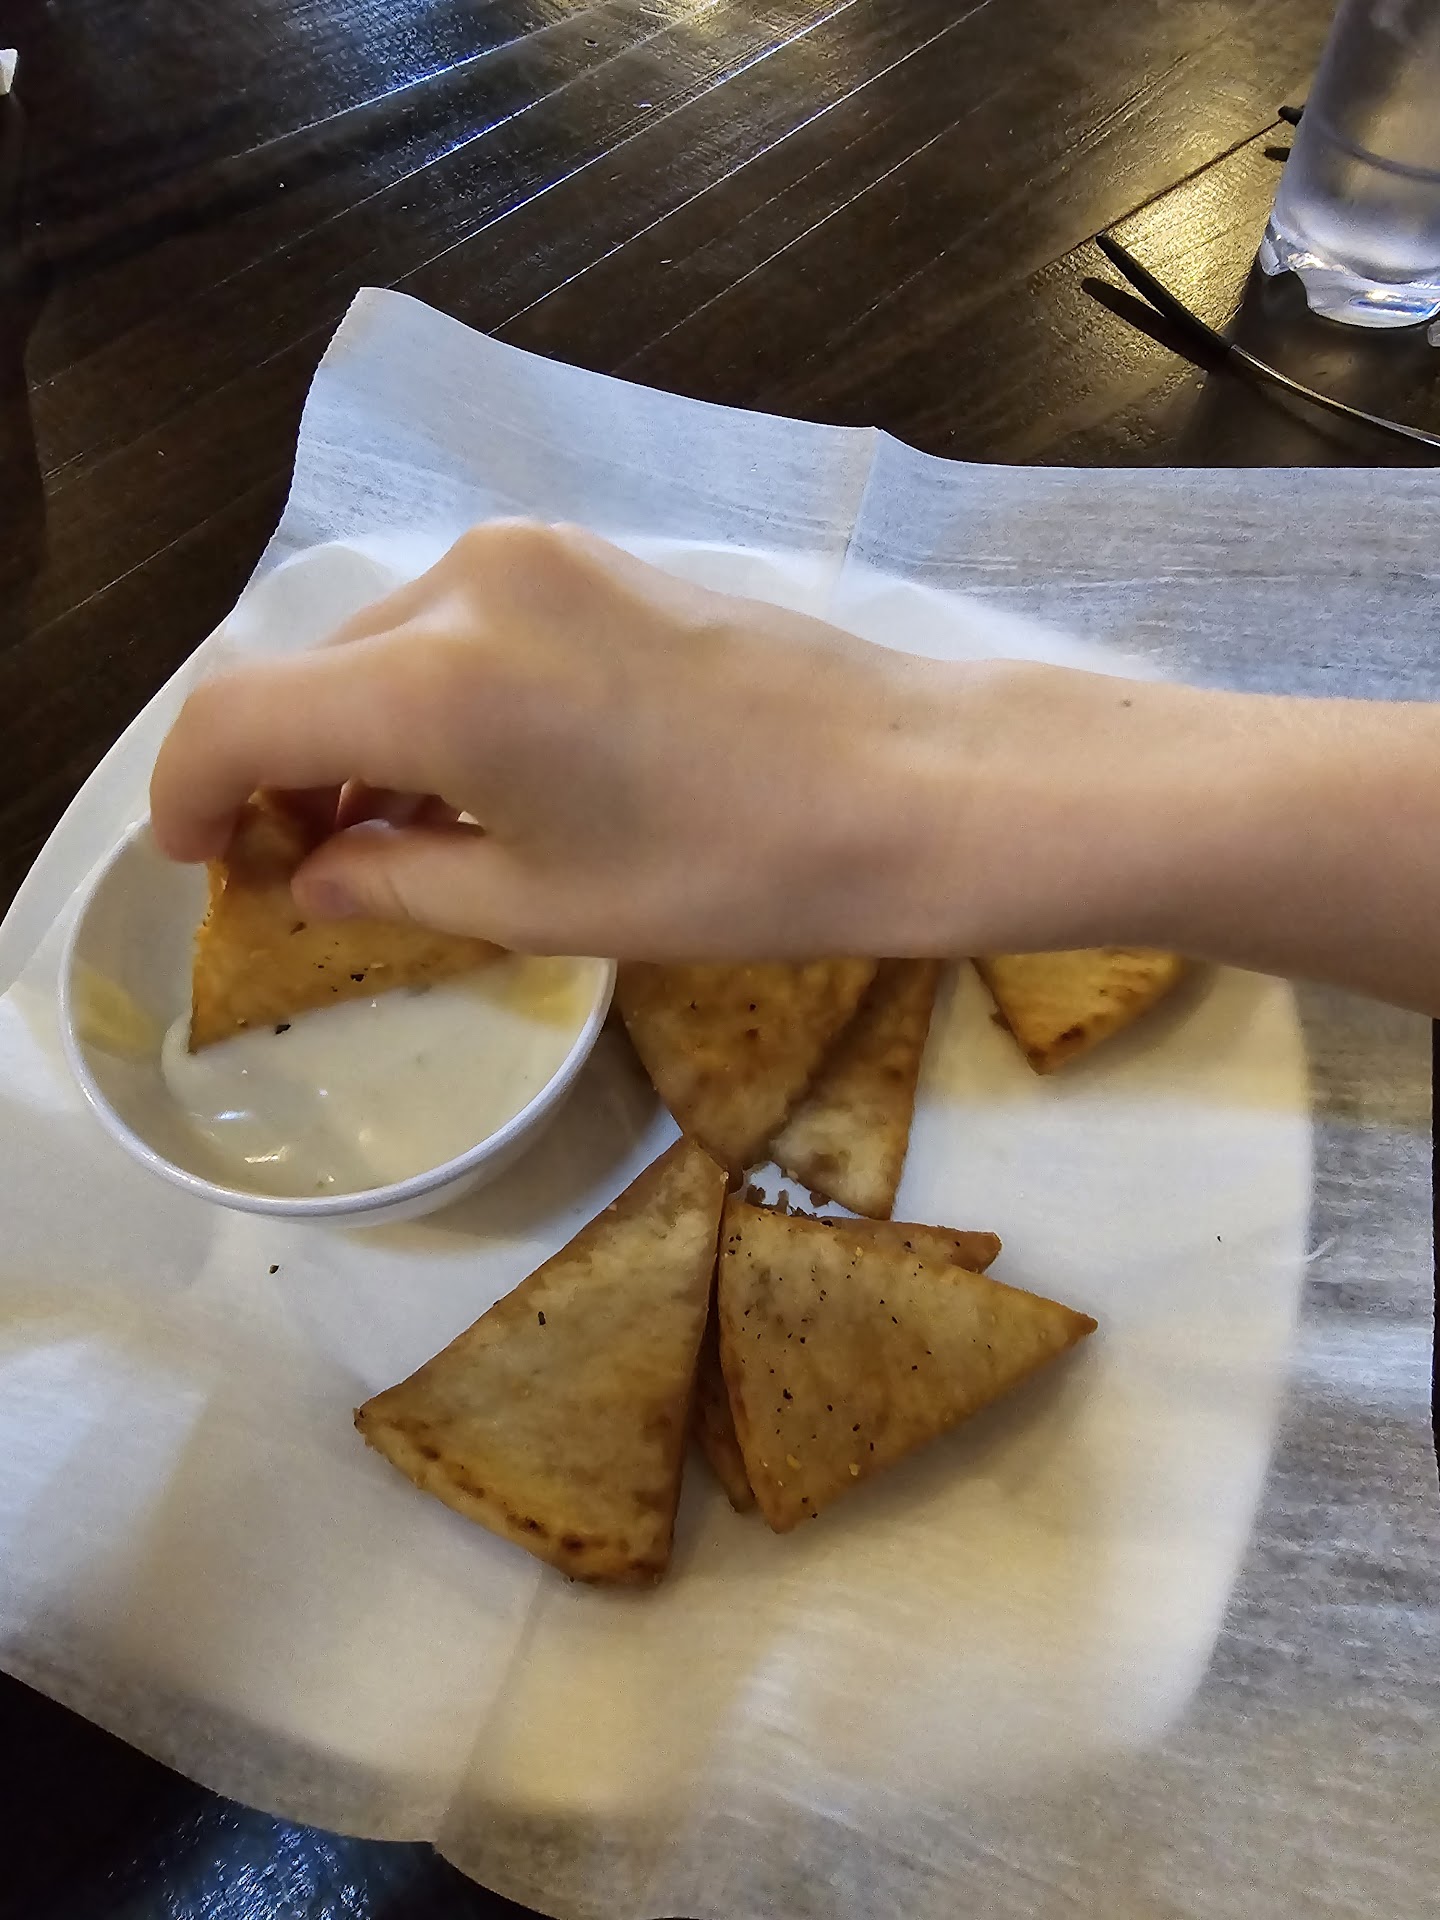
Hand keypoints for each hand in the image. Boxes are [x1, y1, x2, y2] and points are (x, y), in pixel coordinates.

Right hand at [149, 523, 973, 958]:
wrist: (910, 783)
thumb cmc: (731, 869)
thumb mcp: (540, 904)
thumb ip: (395, 883)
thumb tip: (312, 877)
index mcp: (434, 680)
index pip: (238, 717)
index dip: (191, 795)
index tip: (202, 861)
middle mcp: (462, 583)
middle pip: (306, 673)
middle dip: (278, 772)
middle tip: (299, 869)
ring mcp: (531, 553)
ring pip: (380, 645)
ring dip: (353, 734)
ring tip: (385, 835)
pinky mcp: (587, 555)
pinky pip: (456, 624)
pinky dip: (426, 697)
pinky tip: (463, 774)